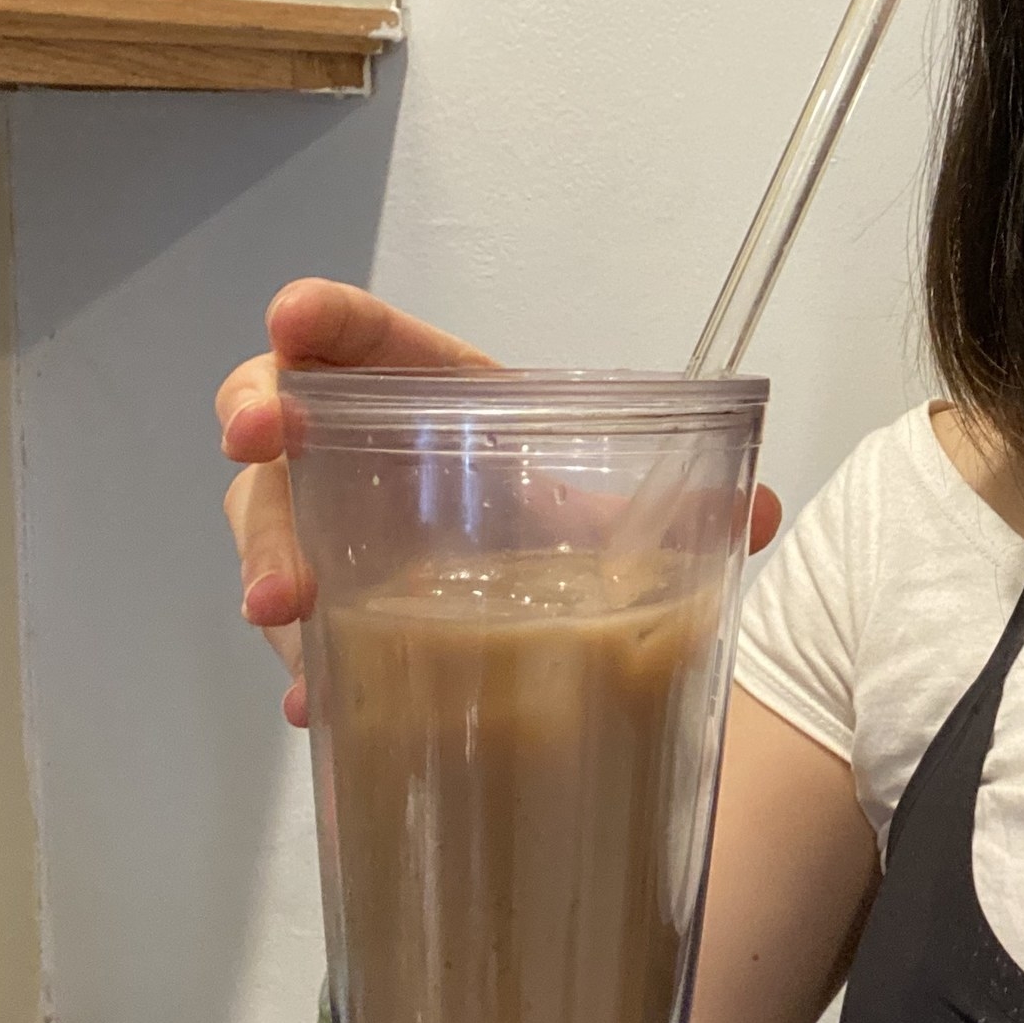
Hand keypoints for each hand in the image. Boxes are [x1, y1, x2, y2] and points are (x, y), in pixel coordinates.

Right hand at [214, 278, 783, 725]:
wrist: (516, 586)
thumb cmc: (534, 508)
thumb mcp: (595, 501)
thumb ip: (675, 502)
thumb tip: (767, 510)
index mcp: (418, 390)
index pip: (356, 334)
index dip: (320, 316)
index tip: (293, 317)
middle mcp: (351, 448)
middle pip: (277, 416)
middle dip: (257, 421)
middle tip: (256, 446)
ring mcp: (320, 524)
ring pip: (265, 521)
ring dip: (267, 559)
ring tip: (284, 611)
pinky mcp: (319, 605)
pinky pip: (293, 626)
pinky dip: (305, 664)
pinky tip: (321, 705)